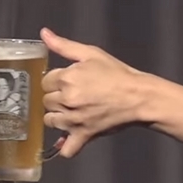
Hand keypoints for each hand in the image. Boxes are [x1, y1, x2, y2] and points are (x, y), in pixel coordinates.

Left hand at [40, 28, 148, 157]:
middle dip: (57, 99)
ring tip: (74, 111)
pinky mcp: (83, 135)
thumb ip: (64, 45)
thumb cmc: (117, 74)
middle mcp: (67, 100)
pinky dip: (66, 146)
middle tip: (74, 96)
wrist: (139, 96)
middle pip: (46, 102)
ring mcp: (74, 119)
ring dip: (59, 118)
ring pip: (51, 121)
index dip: (56, 81)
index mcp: (67, 78)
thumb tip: (44, 34)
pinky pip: (66, 149)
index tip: (68, 82)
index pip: (45, 82)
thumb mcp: (91, 53)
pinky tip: (68, 138)